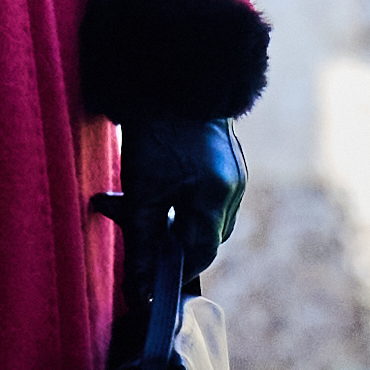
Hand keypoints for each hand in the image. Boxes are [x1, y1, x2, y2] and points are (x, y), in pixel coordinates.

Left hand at [117, 117, 245, 284]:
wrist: (172, 78)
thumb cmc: (155, 134)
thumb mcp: (142, 194)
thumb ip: (142, 246)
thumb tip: (139, 291)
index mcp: (216, 198)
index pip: (202, 254)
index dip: (176, 271)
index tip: (149, 279)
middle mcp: (233, 187)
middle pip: (206, 236)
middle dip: (172, 244)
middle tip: (136, 235)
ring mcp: (234, 170)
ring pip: (206, 215)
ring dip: (175, 220)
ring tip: (134, 206)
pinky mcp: (227, 157)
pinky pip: (209, 193)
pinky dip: (184, 200)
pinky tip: (157, 186)